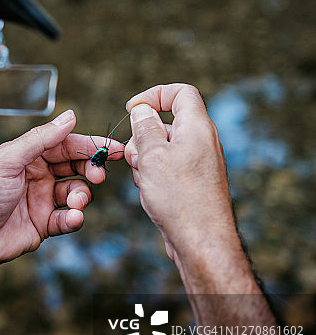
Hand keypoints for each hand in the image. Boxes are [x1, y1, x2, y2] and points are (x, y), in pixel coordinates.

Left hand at [0, 109, 123, 313]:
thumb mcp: (7, 159)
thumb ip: (41, 138)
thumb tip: (71, 115)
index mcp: (26, 154)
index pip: (65, 144)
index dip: (90, 145)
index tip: (112, 149)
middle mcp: (36, 174)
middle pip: (75, 166)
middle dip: (91, 169)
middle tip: (99, 175)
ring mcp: (41, 200)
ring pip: (76, 192)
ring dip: (82, 195)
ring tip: (76, 202)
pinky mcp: (43, 225)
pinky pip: (68, 218)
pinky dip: (75, 218)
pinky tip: (71, 218)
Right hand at [124, 84, 239, 269]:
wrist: (202, 242)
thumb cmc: (180, 198)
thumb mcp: (152, 156)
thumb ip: (145, 128)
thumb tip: (142, 110)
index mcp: (197, 127)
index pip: (181, 93)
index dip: (154, 94)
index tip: (132, 109)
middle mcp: (202, 142)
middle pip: (166, 122)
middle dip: (143, 136)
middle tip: (135, 158)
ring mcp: (199, 163)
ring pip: (163, 148)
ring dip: (146, 159)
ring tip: (145, 181)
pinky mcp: (194, 183)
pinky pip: (168, 168)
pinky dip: (154, 175)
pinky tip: (151, 195)